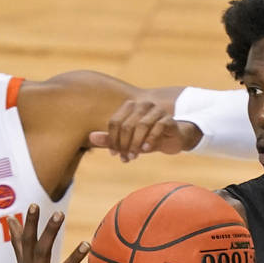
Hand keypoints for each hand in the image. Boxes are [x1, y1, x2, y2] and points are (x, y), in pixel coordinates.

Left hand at [86, 98, 200, 161]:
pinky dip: (150, 140)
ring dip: (136, 144)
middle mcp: (142, 105)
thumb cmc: (147, 139)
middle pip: (126, 126)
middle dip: (124, 144)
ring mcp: (156, 110)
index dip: (112, 140)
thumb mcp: (127, 141)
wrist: (173, 139)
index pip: (114, 122)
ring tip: (134, 156)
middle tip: (125, 158)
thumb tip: (90, 137)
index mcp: (130, 107)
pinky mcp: (168, 118)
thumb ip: (109, 139)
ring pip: (141, 126)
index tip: (114, 154)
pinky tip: (146, 149)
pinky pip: (157, 128)